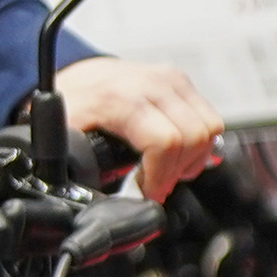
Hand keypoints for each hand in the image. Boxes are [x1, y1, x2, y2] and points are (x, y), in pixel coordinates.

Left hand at [56, 56, 224, 197]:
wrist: (78, 76)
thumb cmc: (74, 106)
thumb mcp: (67, 138)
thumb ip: (85, 167)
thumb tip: (108, 200)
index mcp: (120, 98)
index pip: (165, 141)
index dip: (160, 177)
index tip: (148, 193)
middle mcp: (150, 83)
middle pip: (193, 137)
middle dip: (178, 171)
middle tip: (158, 185)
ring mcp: (170, 78)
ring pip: (209, 128)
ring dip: (193, 157)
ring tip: (167, 169)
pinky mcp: (181, 81)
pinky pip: (209, 117)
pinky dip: (199, 141)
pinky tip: (175, 152)